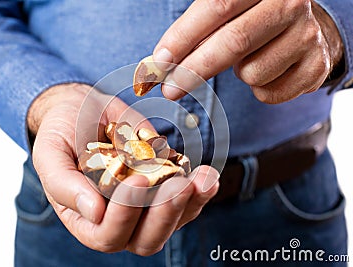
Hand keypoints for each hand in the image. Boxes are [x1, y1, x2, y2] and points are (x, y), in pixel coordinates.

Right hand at [27, 83, 219, 254]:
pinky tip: (207, 175)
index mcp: (86, 218)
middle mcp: (118, 219)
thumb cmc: (63, 132)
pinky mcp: (163, 188)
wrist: (86, 110)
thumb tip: (92, 212)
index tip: (136, 180)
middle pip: (146, 239)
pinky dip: (201, 190)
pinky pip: (187, 200)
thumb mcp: (51, 153)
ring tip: (203, 179)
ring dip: (191, 204)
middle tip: (178, 186)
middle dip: (165, 215)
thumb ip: (62, 184)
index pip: (107, 235)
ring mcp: (145, 206)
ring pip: (173, 222)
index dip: (124, 215)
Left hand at [154, 0, 343, 102]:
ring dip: (240, 73)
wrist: (306, 27)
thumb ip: (199, 28)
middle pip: (234, 43)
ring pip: (252, 73)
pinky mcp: (316, 67)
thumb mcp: (230, 10)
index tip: (160, 61)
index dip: (183, 37)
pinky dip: (259, 89)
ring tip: (250, 57)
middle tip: (171, 89)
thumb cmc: (254, 18)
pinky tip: (268, 70)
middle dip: (194, 70)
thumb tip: (163, 61)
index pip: (216, 7)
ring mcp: (308, 36)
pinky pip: (269, 93)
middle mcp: (291, 4)